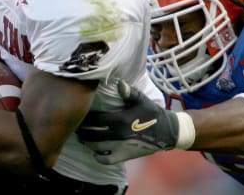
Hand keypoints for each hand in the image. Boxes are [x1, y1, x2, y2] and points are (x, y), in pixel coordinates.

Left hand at [77, 82, 193, 163]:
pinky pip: (107, 160)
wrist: (167, 132)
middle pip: (93, 133)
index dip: (85, 117)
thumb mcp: (142, 100)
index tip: (79, 113)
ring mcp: (121, 146)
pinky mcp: (125, 156)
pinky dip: (98, 157)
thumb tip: (119, 82)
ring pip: (96, 146)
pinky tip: (94, 151)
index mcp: (121, 119)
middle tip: (76, 125)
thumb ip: (129, 92)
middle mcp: (119, 134)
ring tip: (81, 136)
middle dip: (82, 129)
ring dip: (87, 141)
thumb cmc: (152, 113)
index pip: (96, 119)